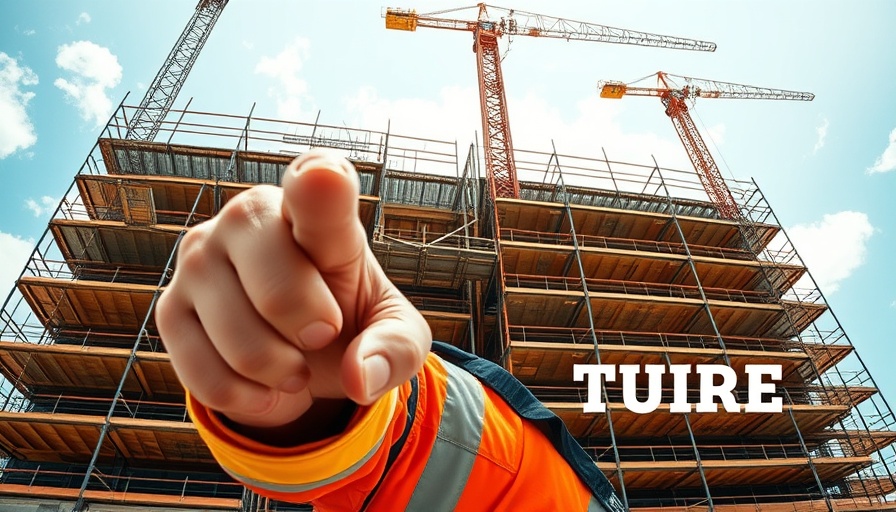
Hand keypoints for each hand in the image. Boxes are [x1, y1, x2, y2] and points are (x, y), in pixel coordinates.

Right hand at [156, 149, 431, 430]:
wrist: (299, 342)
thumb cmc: (350, 316)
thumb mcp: (395, 334)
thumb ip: (394, 350)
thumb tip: (359, 378)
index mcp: (315, 208)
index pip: (315, 181)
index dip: (318, 183)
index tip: (323, 178)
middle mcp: (248, 217)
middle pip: (278, 290)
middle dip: (313, 332)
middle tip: (325, 334)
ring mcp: (200, 258)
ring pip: (241, 344)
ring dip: (282, 373)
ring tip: (296, 361)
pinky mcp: (170, 306)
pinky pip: (208, 377)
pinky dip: (249, 398)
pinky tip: (263, 381)